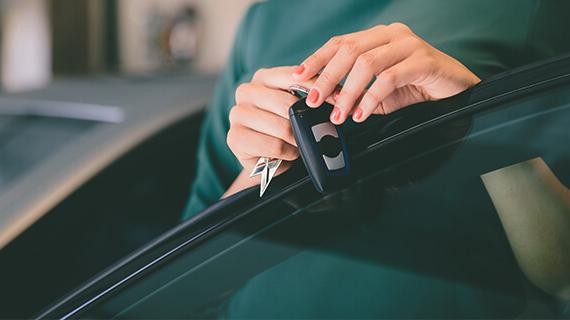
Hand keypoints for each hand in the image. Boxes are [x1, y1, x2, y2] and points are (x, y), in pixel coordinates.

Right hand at [227, 66, 332, 174]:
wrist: (268, 161)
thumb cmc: (286, 130)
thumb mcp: (299, 108)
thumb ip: (312, 96)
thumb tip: (339, 95)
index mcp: (263, 77)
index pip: (294, 76)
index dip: (319, 88)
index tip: (339, 100)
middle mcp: (246, 91)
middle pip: (287, 104)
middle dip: (307, 121)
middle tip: (319, 132)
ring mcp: (237, 114)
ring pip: (282, 127)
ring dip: (298, 140)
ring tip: (299, 144)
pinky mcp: (235, 138)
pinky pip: (275, 146)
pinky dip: (288, 153)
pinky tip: (288, 153)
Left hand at [293, 22, 480, 123]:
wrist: (455, 93)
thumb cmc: (414, 90)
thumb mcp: (376, 94)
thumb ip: (352, 92)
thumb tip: (322, 99)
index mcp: (377, 37)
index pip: (340, 43)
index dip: (317, 59)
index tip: (298, 76)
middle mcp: (391, 35)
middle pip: (349, 50)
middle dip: (327, 77)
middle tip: (314, 100)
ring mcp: (408, 44)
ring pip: (366, 62)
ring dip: (348, 91)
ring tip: (338, 114)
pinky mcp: (423, 59)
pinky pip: (389, 77)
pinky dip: (371, 98)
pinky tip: (362, 113)